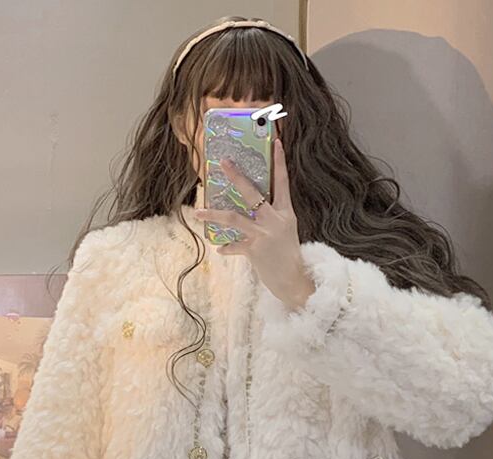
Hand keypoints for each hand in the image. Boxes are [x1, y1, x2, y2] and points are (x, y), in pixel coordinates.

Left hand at [194, 138, 315, 310]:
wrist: (294, 281)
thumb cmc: (287, 256)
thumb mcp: (284, 232)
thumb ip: (269, 219)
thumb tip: (249, 210)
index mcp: (286, 213)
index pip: (283, 182)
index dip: (280, 162)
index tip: (277, 142)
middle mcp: (275, 220)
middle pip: (253, 193)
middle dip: (237, 177)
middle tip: (224, 162)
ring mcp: (264, 234)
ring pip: (234, 218)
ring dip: (214, 214)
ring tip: (198, 212)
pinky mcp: (255, 249)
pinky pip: (234, 245)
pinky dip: (226, 248)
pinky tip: (220, 249)